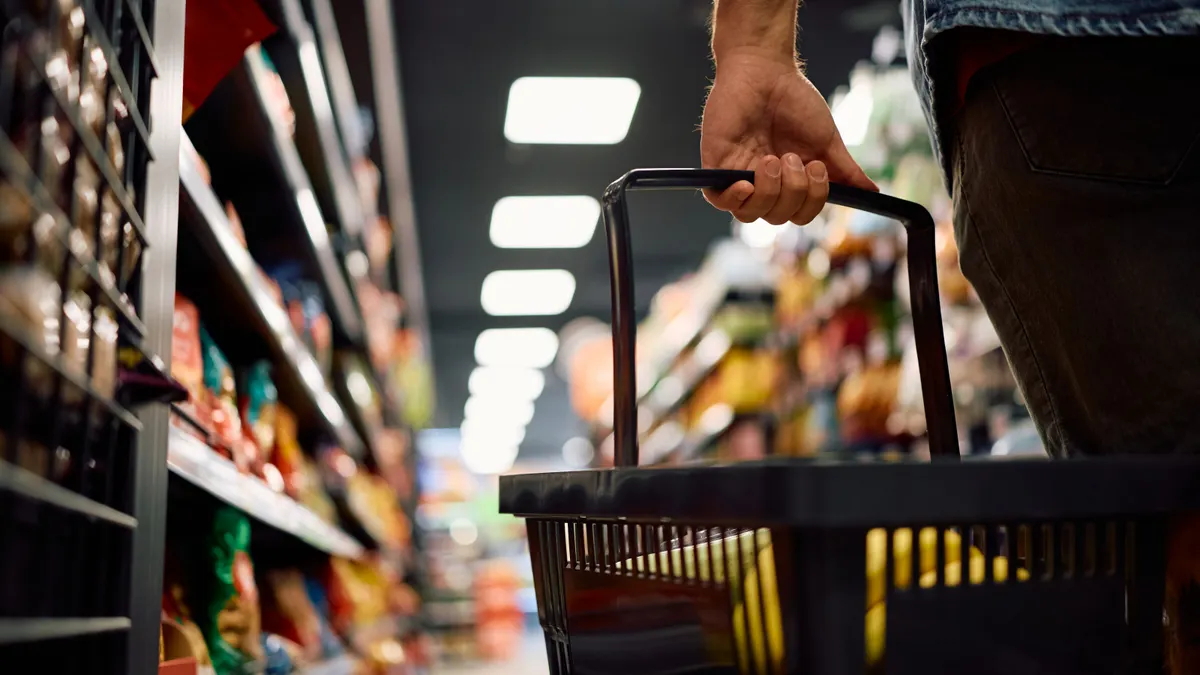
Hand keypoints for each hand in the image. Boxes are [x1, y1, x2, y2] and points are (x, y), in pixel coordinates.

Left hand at [701, 49, 876, 224]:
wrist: (764, 70)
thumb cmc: (795, 100)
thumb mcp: (826, 139)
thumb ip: (845, 169)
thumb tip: (872, 192)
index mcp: (790, 181)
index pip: (799, 214)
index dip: (811, 202)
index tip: (818, 169)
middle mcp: (765, 183)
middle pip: (777, 217)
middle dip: (793, 193)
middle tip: (793, 158)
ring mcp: (738, 176)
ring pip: (750, 214)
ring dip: (769, 192)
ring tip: (773, 160)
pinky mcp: (716, 166)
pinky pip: (718, 201)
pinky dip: (734, 199)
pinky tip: (746, 183)